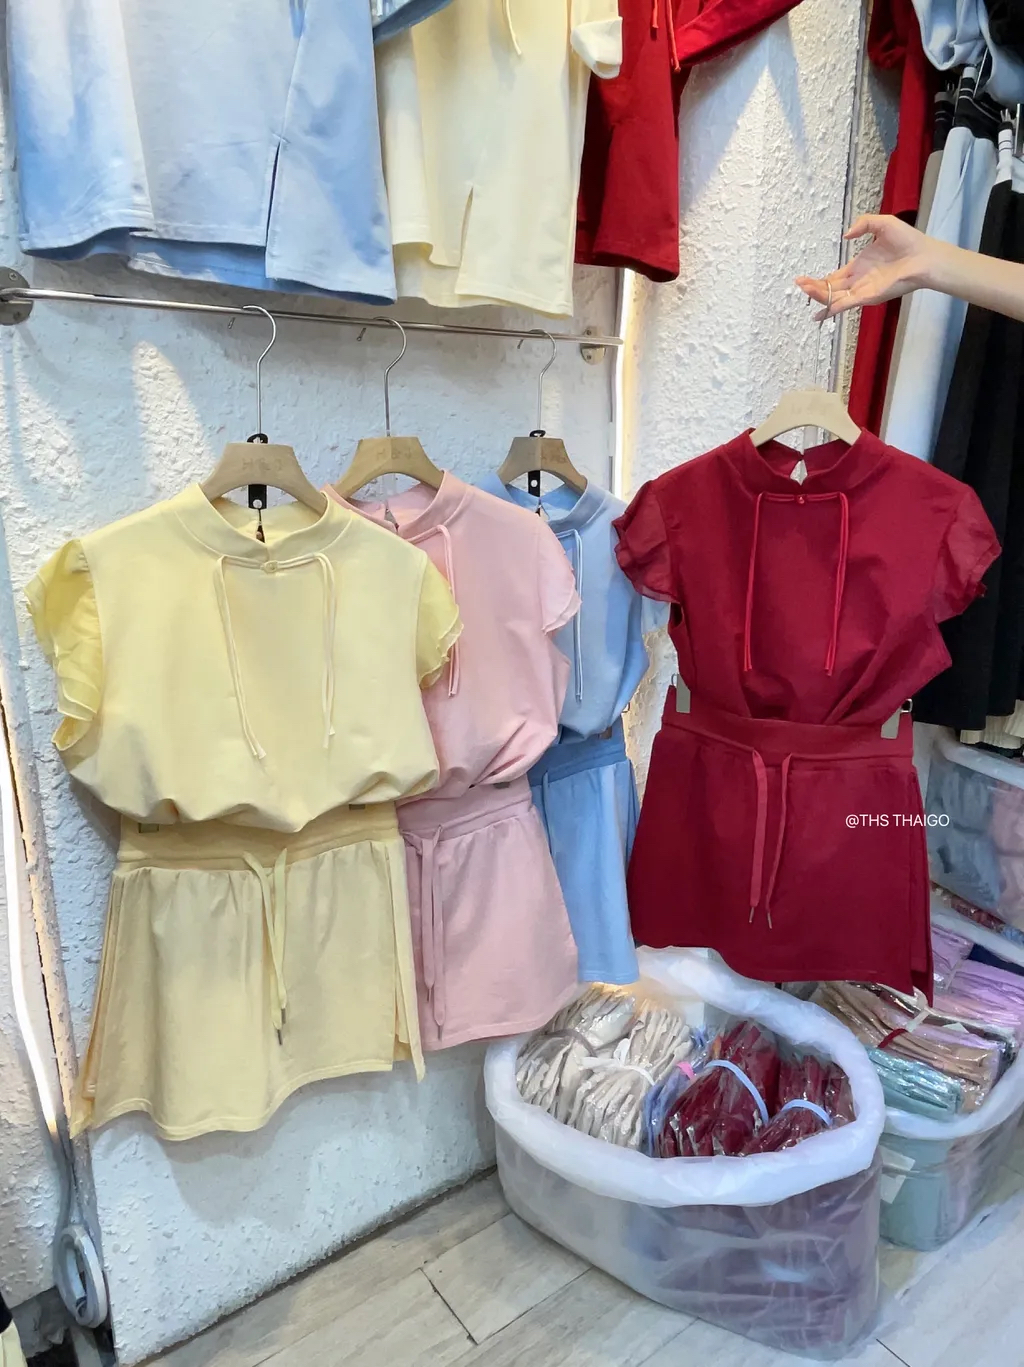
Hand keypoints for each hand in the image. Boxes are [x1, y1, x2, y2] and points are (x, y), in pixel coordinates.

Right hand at [795, 215, 934, 319]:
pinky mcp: (867, 297)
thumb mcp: (882, 223)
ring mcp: (861, 290)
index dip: (819, 280)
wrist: (924, 256)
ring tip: (803, 289)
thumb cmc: (908, 240)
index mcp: (859, 266)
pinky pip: (844, 305)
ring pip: (834, 297)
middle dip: (813, 287)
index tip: (803, 279)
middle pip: (830, 289)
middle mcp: (858, 280)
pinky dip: (831, 310)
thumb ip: (863, 224)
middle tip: (799, 283)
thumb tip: (846, 236)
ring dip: (818, 295)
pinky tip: (818, 314)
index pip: (835, 277)